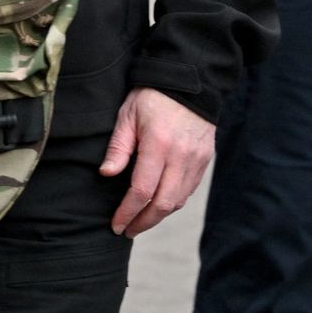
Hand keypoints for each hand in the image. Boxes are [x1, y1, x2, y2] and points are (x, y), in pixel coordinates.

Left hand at [99, 87, 215, 237]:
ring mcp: (196, 160)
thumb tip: (106, 174)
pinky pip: (189, 190)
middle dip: (143, 222)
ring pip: (178, 200)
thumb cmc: (152, 96)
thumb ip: (118, 147)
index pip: (142, 190)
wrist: (190, 81)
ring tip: (140, 221)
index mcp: (158, 145)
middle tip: (127, 231)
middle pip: (163, 204)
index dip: (128, 212)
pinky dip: (173, 202)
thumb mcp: (127, 115)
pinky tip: (159, 204)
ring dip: (159, 216)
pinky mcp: (205, 160)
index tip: (116, 225)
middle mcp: (181, 156)